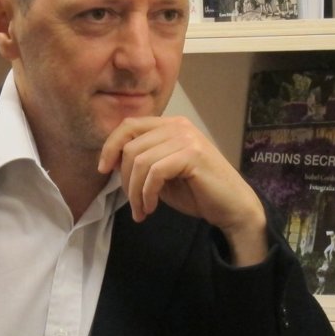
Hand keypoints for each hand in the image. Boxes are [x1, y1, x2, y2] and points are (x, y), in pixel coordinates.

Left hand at [98, 116, 268, 265]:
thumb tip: (109, 160)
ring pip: (140, 161)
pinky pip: (154, 172)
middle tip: (132, 203)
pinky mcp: (193, 154)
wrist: (231, 207)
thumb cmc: (196, 192)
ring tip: (141, 210)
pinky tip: (151, 208)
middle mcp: (178, 126)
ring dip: (135, 192)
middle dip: (124, 179)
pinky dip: (147, 194)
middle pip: (130, 145)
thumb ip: (140, 162)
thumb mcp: (160, 174)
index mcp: (170, 126)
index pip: (129, 125)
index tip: (103, 170)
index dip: (110, 146)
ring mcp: (187, 138)